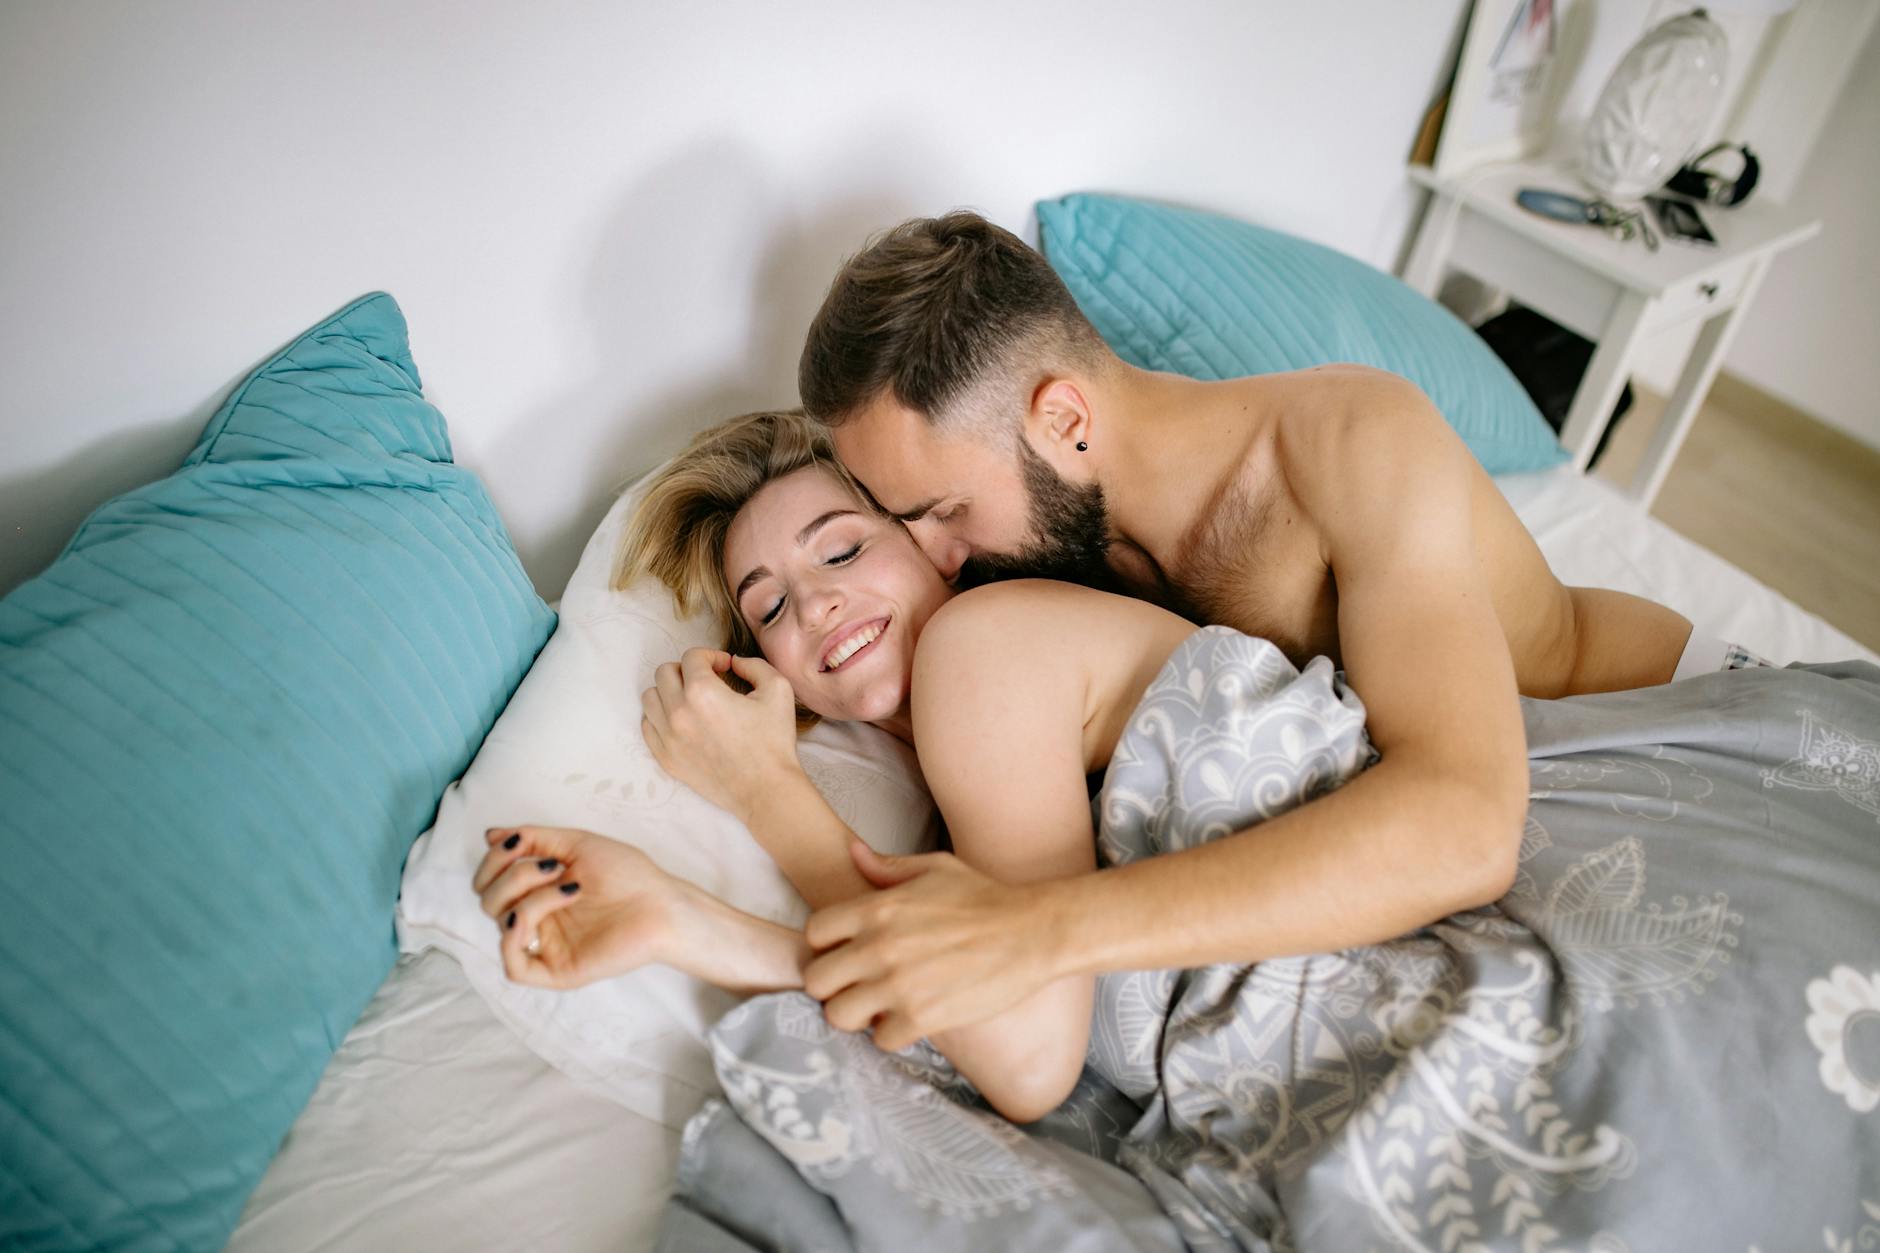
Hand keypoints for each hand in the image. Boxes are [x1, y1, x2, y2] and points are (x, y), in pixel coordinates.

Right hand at [472, 825, 685, 988]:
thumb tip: (489, 835)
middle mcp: (537, 918)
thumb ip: (533, 838)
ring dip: (530, 896)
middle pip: (489, 900)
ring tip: (572, 887)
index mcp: (538, 890)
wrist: (662, 904)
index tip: (519, 844)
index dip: (492, 860)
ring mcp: (546, 945)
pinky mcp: (557, 970)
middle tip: (554, 867)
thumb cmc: (628, 873)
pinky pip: (514, 967)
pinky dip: (512, 939)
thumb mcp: (576, 843)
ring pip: (502, 923)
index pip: (489, 880)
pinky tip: (534, 919)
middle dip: (512, 875)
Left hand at [641, 648, 800, 819]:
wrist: (766, 790)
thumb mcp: (778, 689)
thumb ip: (754, 665)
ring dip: (669, 691)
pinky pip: (648, 727)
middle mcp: (678, 713)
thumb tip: (735, 662)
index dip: (711, 655)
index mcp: (703, 693)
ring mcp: (668, 738)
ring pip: (650, 698)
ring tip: (691, 700)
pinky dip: (660, 717)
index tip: (725, 667)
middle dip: (686, 669)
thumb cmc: (773, 742)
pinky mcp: (666, 759)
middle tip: (707, 680)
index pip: (691, 657)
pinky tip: (682, 721)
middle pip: (664, 673)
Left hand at [803, 842, 1057, 1051]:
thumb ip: (887, 866)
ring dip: (856, 1014)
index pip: (814, 933)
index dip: (826, 945)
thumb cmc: (984, 897)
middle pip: (816, 981)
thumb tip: (852, 851)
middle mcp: (879, 947)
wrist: (1032, 932)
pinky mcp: (923, 1017)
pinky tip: (908, 1019)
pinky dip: (891, 1034)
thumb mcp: (935, 868)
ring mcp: (899, 985)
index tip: (845, 951)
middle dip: (832, 985)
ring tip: (877, 1006)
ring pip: (839, 1016)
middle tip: (855, 984)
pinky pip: (880, 1039)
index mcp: (877, 908)